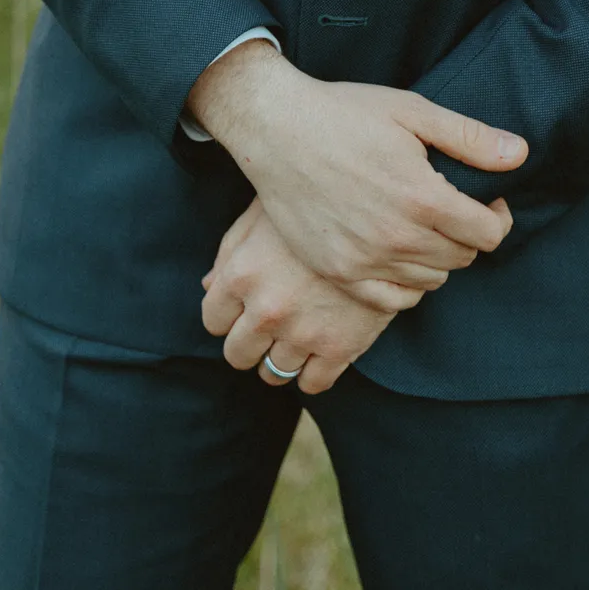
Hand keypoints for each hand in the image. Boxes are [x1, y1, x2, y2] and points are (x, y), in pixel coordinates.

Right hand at [185, 42, 525, 293]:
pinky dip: (407, 283)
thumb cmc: (345, 113)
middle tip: (454, 207)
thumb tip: (520, 153)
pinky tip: (401, 253)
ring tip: (424, 223)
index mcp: (422, 197)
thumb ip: (469, 138)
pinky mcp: (338, 272)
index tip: (488, 199)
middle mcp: (396, 238)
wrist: (276, 129)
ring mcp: (364, 260)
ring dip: (439, 256)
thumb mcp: (412, 111)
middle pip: (463, 259)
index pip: (489, 234)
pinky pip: (393, 300)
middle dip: (469, 234)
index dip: (497, 216)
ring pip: (431, 279)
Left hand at [201, 201, 396, 393]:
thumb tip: (208, 286)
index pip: (212, 320)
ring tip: (295, 336)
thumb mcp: (263, 214)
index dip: (227, 314)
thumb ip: (230, 251)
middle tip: (268, 325)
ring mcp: (303, 333)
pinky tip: (319, 350)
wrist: (379, 211)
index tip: (244, 306)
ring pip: (272, 373)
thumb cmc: (314, 204)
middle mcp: (266, 310)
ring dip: (280, 358)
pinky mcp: (340, 348)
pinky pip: (313, 384)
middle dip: (248, 342)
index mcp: (241, 274)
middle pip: (237, 354)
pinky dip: (311, 373)